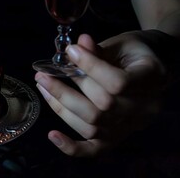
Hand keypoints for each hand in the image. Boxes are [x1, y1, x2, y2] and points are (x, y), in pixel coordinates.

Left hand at [34, 32, 164, 156]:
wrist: (152, 68)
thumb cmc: (134, 53)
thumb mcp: (121, 44)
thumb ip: (98, 49)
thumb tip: (77, 45)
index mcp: (151, 80)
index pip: (118, 82)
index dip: (91, 66)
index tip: (70, 51)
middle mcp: (144, 109)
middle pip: (102, 107)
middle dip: (67, 88)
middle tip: (45, 73)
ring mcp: (131, 126)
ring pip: (93, 127)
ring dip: (61, 107)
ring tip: (42, 86)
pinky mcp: (117, 137)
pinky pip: (95, 149)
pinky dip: (72, 147)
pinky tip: (52, 135)